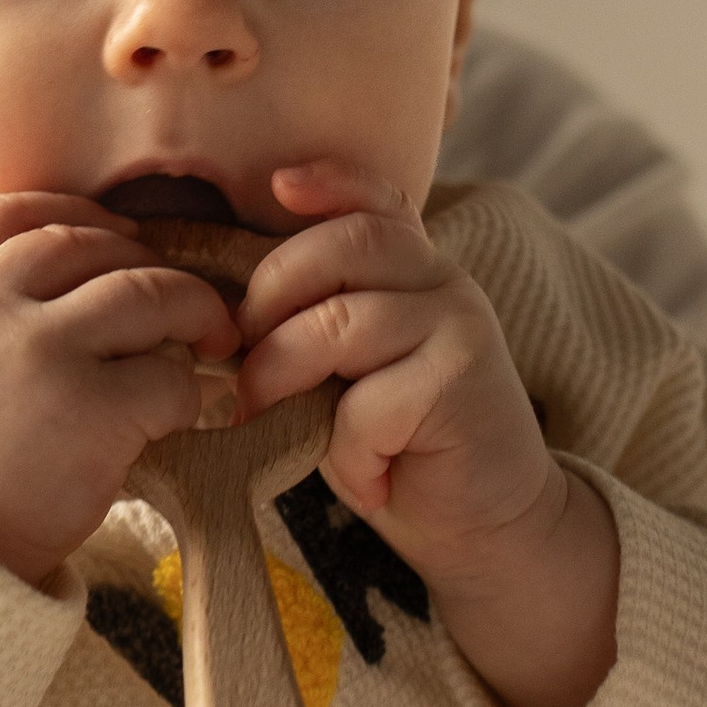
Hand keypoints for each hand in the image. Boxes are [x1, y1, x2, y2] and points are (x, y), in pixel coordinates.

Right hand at [0, 193, 239, 581]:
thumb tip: (81, 270)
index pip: (12, 212)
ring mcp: (38, 355)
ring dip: (193, 311)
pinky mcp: (92, 412)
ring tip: (211, 339)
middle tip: (178, 300)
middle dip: (146, 264)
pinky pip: (171, 375)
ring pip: (147, 292)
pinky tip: (181, 413)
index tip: (116, 236)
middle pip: (88, 245)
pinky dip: (190, 391)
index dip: (77, 215)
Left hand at [233, 173, 619, 706]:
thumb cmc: (397, 447)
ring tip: (267, 419)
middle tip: (238, 365)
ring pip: (343, 321)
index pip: (374, 201)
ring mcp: (459, 326)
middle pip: (342, 248)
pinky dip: (346, 451)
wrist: (485, 523)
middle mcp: (441, 281)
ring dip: (283, 374)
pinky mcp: (464, 384)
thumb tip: (221, 322)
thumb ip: (312, 327)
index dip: (329, 182)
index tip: (277, 187)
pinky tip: (364, 482)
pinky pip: (371, 404)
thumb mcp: (346, 375)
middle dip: (268, 300)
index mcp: (411, 269)